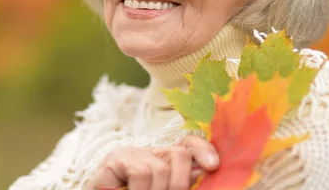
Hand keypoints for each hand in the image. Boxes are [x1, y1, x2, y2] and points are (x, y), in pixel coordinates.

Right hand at [84, 135, 218, 189]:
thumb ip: (176, 184)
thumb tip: (201, 173)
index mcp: (163, 163)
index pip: (188, 144)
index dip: (203, 150)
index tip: (212, 166)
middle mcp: (149, 153)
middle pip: (179, 154)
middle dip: (180, 184)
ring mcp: (131, 153)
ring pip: (161, 168)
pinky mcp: (115, 158)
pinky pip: (141, 172)